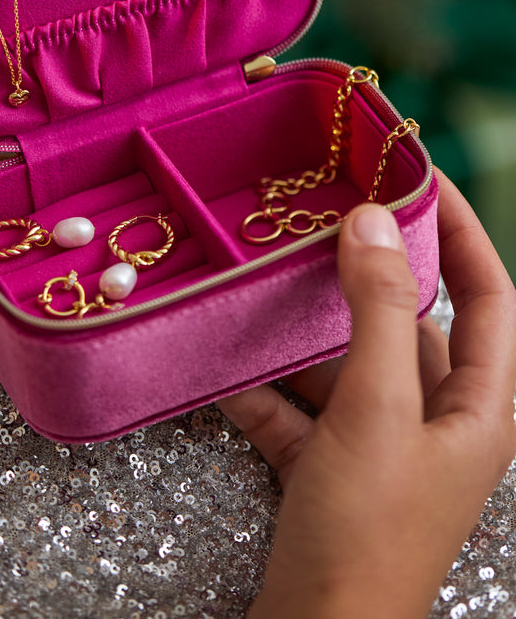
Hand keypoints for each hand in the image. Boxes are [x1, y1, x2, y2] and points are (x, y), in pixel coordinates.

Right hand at [220, 171, 515, 618]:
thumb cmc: (366, 533)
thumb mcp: (377, 410)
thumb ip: (378, 310)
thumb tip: (371, 220)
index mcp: (477, 408)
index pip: (487, 296)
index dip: (460, 229)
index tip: (417, 175)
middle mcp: (434, 423)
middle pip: (406, 324)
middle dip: (363, 272)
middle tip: (320, 215)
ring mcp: (378, 450)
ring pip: (344, 363)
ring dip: (302, 330)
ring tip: (261, 278)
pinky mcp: (327, 473)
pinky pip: (298, 410)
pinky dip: (263, 389)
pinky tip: (221, 365)